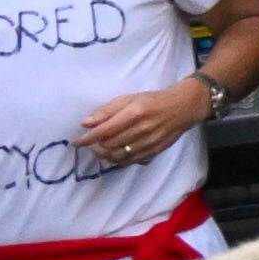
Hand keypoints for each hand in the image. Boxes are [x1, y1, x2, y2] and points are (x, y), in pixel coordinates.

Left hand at [75, 77, 220, 162]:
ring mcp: (149, 142)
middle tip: (89, 144)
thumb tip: (85, 123)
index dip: (87, 138)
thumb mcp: (129, 98)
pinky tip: (113, 155)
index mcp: (133, 113)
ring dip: (105, 155)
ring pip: (119, 156)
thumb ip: (107, 110)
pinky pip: (131, 161)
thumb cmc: (152, 100)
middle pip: (109, 145)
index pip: (104, 131)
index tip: (76, 142)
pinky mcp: (154, 151)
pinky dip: (118, 160)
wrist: (182, 108)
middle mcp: (141, 129)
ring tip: (99, 151)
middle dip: (95, 147)